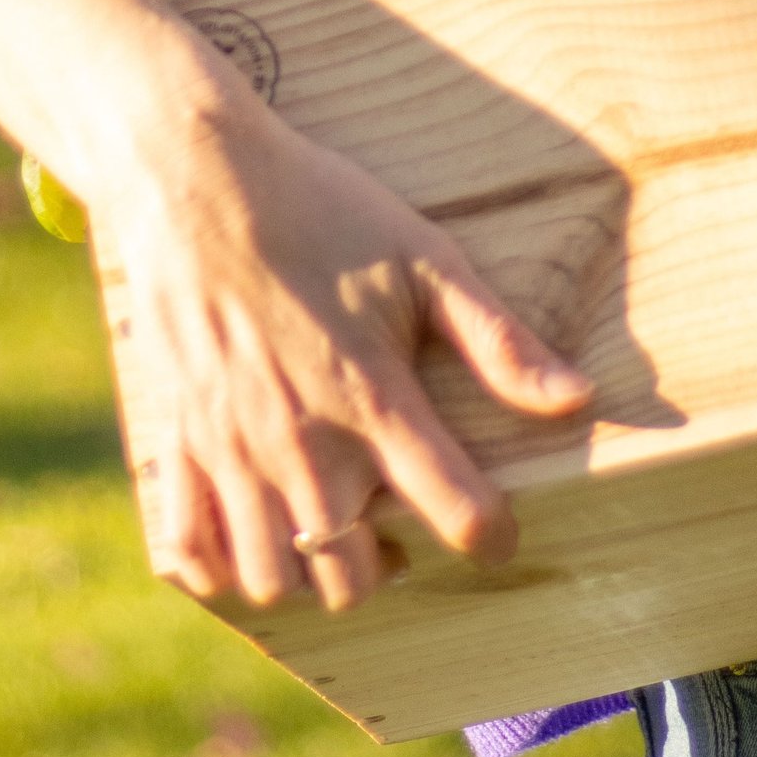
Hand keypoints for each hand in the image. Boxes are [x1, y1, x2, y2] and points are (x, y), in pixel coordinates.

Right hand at [88, 68, 593, 617]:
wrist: (195, 176)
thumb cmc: (321, 209)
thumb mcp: (426, 259)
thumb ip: (499, 342)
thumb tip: (579, 398)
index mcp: (374, 400)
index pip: (456, 513)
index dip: (491, 537)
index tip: (499, 534)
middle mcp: (302, 445)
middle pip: (349, 577)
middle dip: (386, 568)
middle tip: (398, 530)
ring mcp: (231, 452)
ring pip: (271, 580)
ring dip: (306, 576)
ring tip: (329, 532)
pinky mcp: (177, 442)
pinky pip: (188, 551)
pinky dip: (218, 567)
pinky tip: (249, 536)